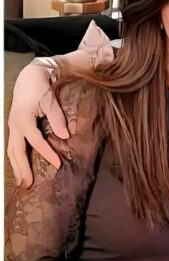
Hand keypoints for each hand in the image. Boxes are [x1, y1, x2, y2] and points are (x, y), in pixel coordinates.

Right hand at [8, 61, 66, 186]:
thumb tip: (65, 136)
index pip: (35, 140)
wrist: (30, 76)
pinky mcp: (14, 127)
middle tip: (28, 184)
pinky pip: (12, 146)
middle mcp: (14, 125)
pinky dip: (15, 158)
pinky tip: (20, 167)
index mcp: (23, 118)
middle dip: (22, 168)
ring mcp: (12, 126)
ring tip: (22, 181)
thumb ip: (57, 118)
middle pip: (16, 150)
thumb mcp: (50, 100)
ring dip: (16, 166)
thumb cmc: (41, 87)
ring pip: (11, 150)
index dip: (46, 153)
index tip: (58, 165)